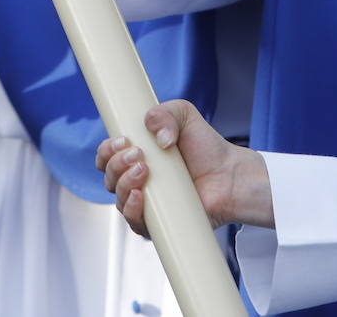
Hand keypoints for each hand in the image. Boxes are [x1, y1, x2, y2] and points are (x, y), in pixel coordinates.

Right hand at [95, 99, 273, 236]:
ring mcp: (147, 203)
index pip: (106, 157)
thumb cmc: (207, 148)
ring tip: (145, 170)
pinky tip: (140, 196)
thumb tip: (151, 130)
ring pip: (118, 199)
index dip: (107, 151)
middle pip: (109, 178)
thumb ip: (164, 113)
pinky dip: (131, 209)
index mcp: (136, 156)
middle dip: (116, 164)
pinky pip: (134, 223)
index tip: (123, 141)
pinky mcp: (158, 224)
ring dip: (124, 183)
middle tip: (139, 155)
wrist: (230, 176)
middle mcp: (137, 181)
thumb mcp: (184, 115)